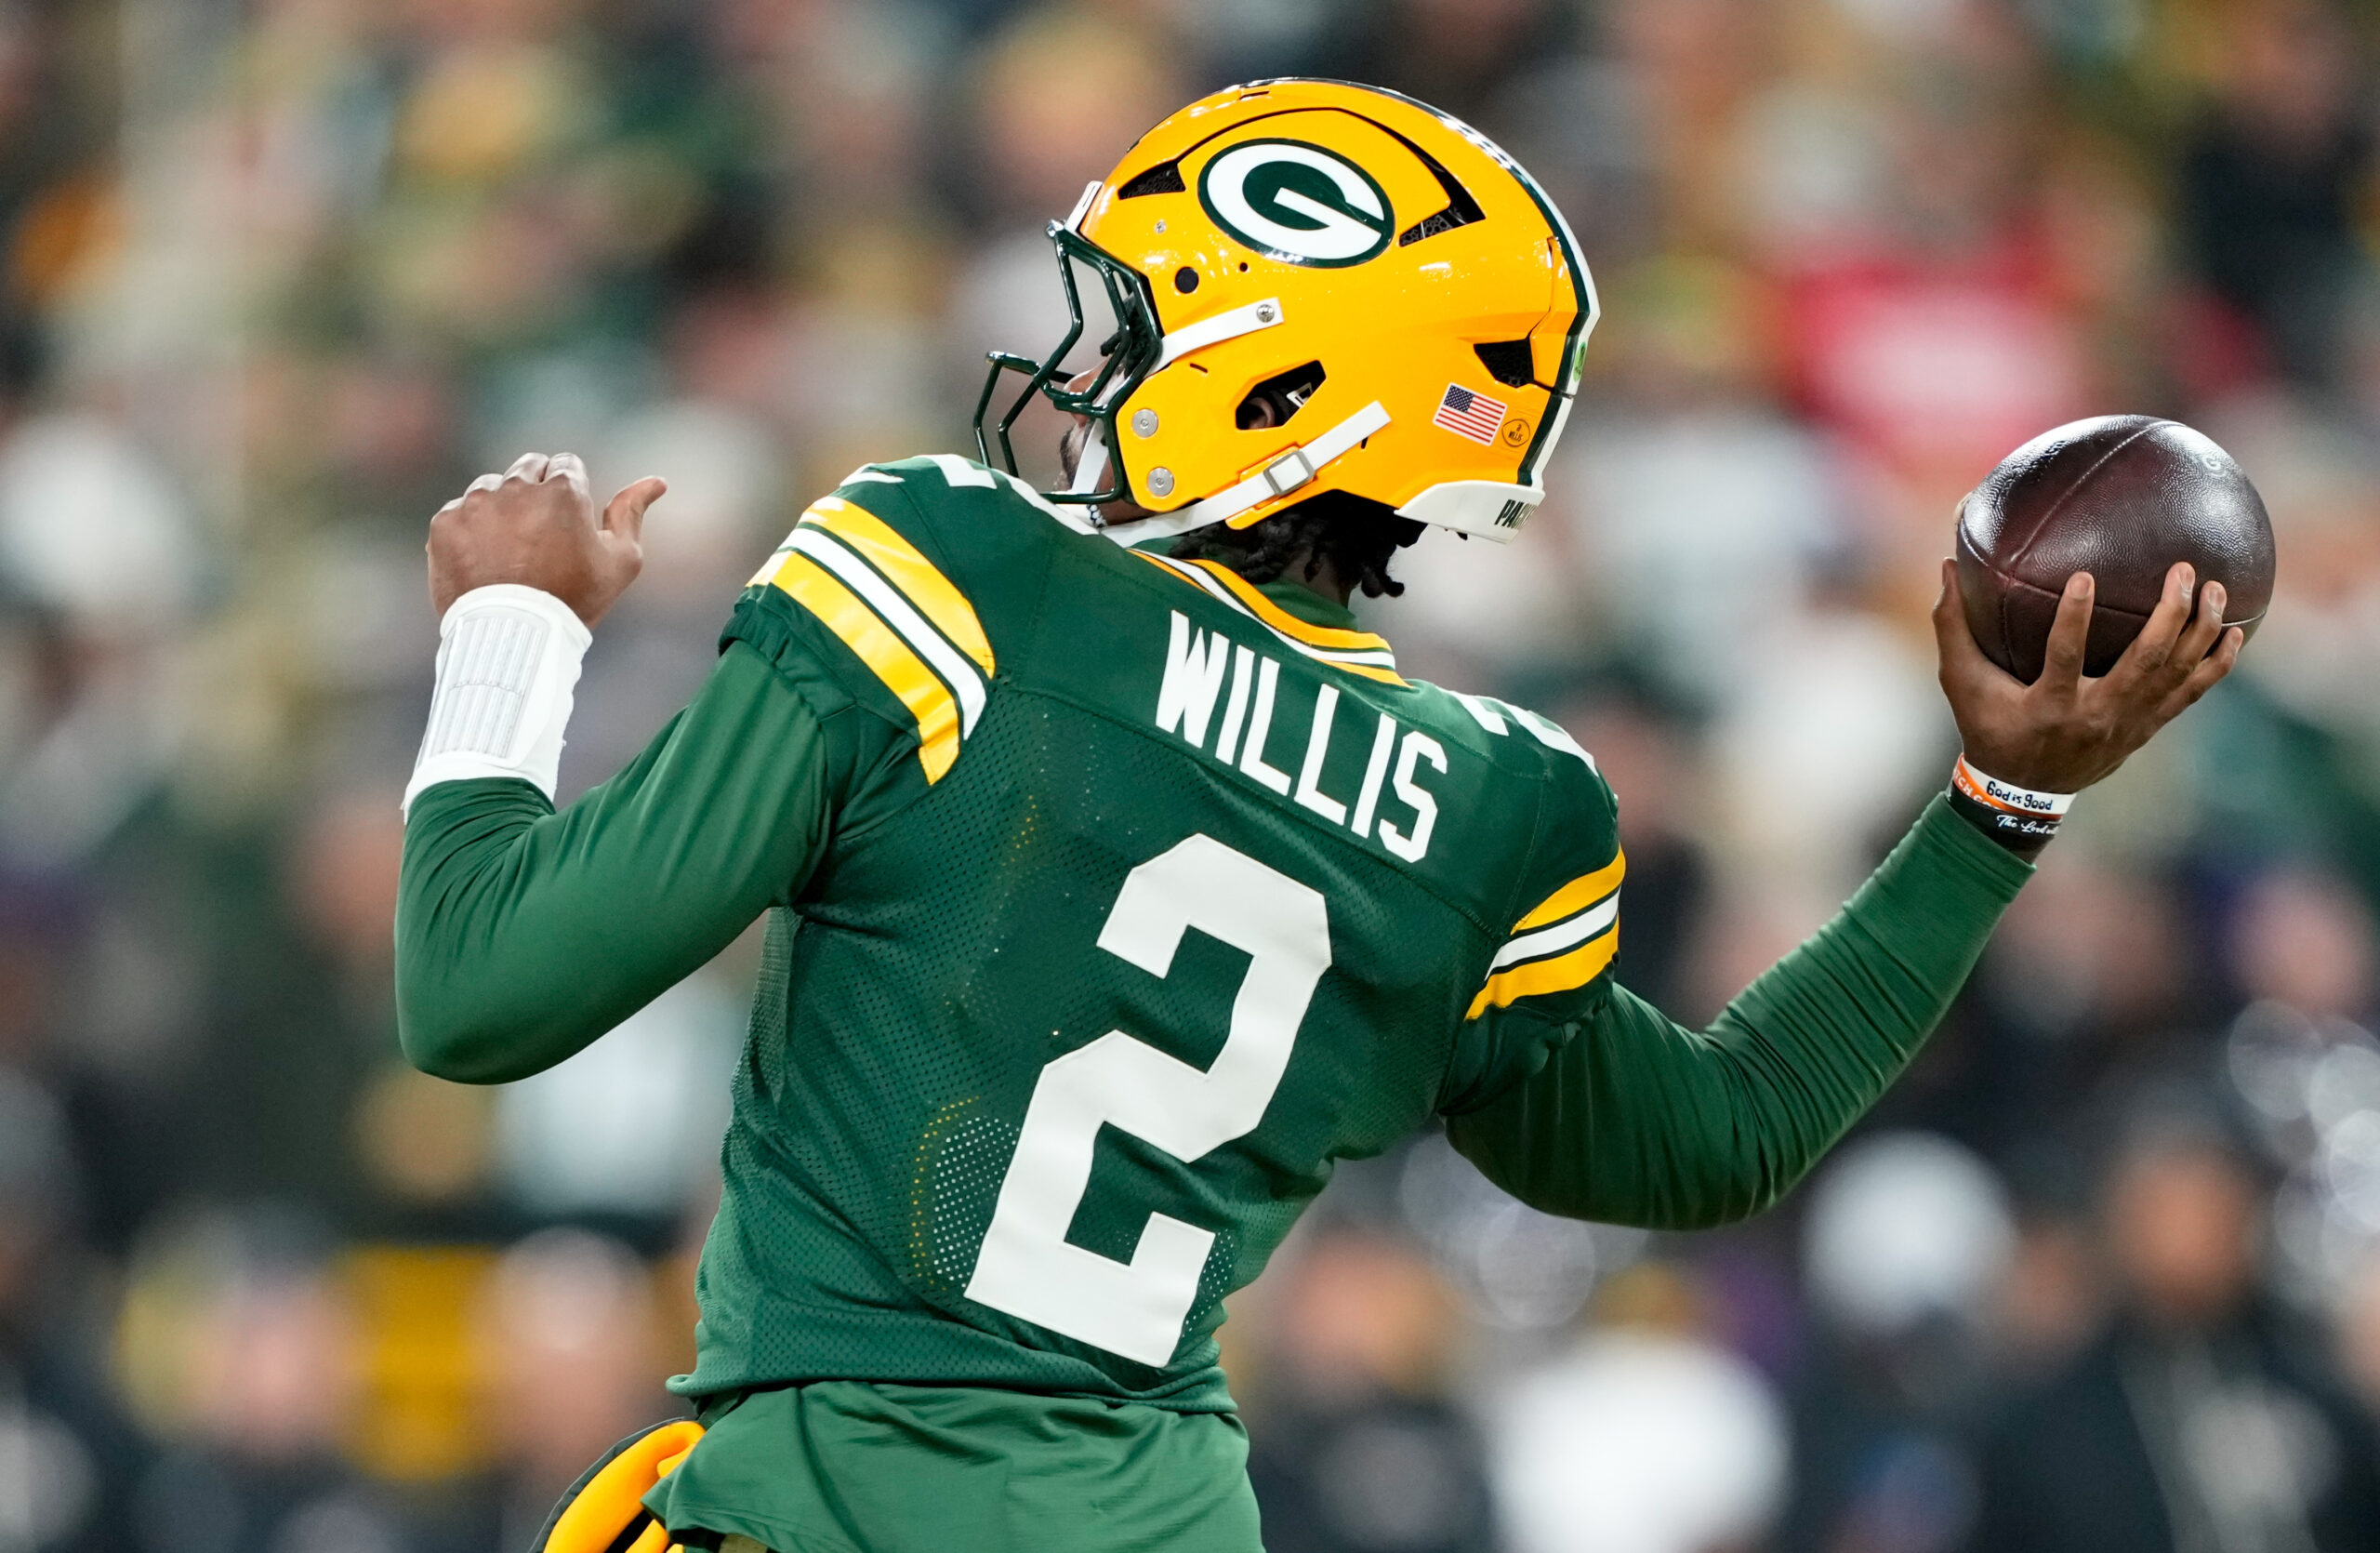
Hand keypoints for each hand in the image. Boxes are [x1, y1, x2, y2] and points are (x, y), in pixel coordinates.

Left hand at [427, 452, 665, 625]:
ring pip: (491, 487)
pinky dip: (469, 530)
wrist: (514, 637)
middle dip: (537, 491)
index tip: (568, 523)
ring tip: (510, 552)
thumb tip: (656, 481)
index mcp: (563, 490)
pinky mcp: (445, 523)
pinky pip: (458, 512)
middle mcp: (516, 486)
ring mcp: (476, 503)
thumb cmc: (574, 600)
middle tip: (541, 535)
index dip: (572, 493)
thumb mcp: (620, 562)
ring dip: (501, 507)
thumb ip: (632, 513)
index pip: (567, 464)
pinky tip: (483, 561)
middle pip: (529, 467)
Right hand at [1933, 557, 2243, 793]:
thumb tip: (1944, 565)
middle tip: (2182, 571)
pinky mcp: (2148, 727)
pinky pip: (2193, 693)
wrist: (2022, 791)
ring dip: (2201, 630)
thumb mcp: (1960, 683)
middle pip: (2146, 663)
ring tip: (2214, 588)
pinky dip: (2217, 664)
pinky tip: (2234, 631)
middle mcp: (2096, 715)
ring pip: (2177, 675)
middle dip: (2170, 615)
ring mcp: (2129, 723)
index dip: (2074, 619)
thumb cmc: (1988, 727)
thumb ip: (1952, 627)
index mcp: (2049, 705)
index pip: (2065, 658)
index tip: (2086, 576)